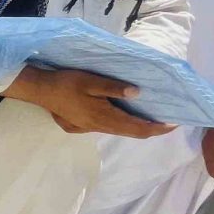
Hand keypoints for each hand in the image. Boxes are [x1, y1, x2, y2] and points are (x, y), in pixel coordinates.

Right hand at [3, 67, 173, 138]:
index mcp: (104, 116)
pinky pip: (109, 129)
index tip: (174, 124)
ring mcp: (90, 128)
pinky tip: (123, 117)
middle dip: (152, 130)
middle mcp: (99, 126)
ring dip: (138, 128)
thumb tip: (138, 93)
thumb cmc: (64, 83)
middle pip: (132, 133)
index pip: (138, 128)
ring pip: (120, 132)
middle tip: (168, 122)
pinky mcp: (82, 126)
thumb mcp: (90, 80)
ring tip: (151, 119)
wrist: (39, 90)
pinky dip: (123, 126)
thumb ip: (113, 87)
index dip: (157, 128)